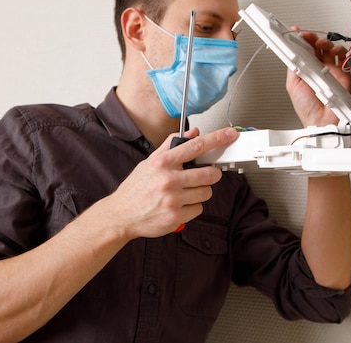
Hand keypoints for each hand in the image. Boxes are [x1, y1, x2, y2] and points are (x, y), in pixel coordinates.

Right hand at [105, 127, 237, 238]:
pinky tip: (179, 206)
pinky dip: (192, 208)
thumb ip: (171, 146)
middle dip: (211, 175)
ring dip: (200, 193)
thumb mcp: (149, 162)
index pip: (195, 146)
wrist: (121, 214)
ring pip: (206, 193)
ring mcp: (172, 199)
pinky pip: (198, 209)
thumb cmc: (136, 188)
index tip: (229, 134)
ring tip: (185, 193)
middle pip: (209, 174)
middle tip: (204, 176)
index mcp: (162, 163)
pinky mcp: (175, 217)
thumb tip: (193, 133)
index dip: (217, 139)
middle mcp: (168, 180)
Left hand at [285, 29, 350, 126]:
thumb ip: (293, 67)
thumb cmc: (306, 107)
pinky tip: (333, 53)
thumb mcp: (292, 85)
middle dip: (312, 38)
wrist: (321, 120)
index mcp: (305, 69)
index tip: (296, 33)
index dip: (300, 40)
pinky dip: (340, 50)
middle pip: (316, 46)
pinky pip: (344, 56)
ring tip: (321, 45)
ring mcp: (330, 69)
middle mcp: (317, 67)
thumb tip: (290, 51)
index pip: (303, 50)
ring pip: (330, 48)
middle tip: (308, 37)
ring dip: (325, 42)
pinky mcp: (343, 72)